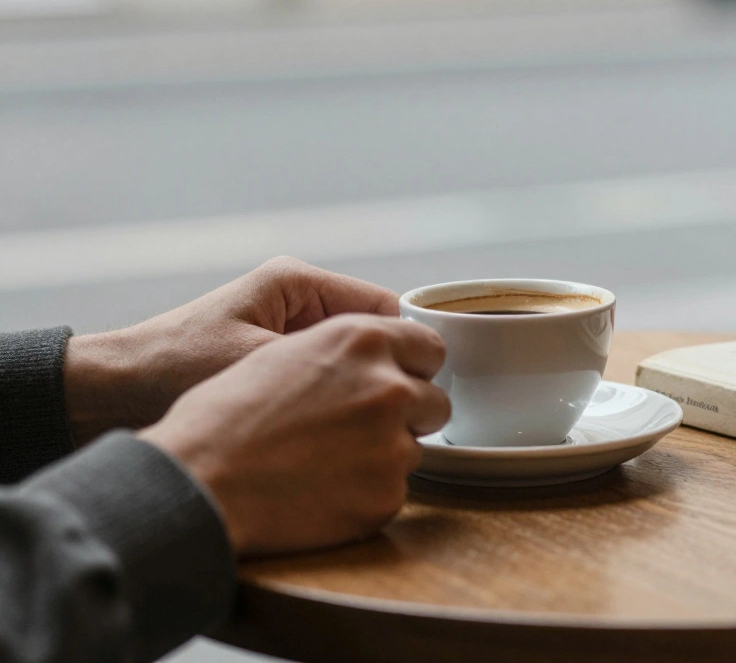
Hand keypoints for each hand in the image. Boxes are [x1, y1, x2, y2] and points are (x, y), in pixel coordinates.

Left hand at [64, 257, 398, 442]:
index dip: (409, 353)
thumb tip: (401, 382)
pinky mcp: (275, 359)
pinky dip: (336, 403)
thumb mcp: (259, 366)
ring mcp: (287, 329)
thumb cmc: (174, 372)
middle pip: (375, 335)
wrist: (106, 396)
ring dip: (361, 391)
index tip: (418, 395)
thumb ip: (330, 364)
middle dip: (388, 373)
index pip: (387, 310)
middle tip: (395, 417)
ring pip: (356, 361)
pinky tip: (336, 432)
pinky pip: (328, 378)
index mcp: (298, 283)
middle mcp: (297, 301)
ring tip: (366, 426)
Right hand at [139, 314, 449, 554]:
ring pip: (413, 449)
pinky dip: (365, 493)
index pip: (429, 346)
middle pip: (435, 401)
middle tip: (358, 427)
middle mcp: (388, 388)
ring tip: (323, 461)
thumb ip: (348, 347)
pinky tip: (319, 491)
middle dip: (407, 413)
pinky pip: (393, 491)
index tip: (397, 379)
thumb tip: (389, 353)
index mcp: (361, 341)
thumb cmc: (223, 414)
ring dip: (383, 454)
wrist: (196, 481)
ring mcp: (392, 445)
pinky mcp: (385, 497)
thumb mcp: (285, 348)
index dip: (412, 366)